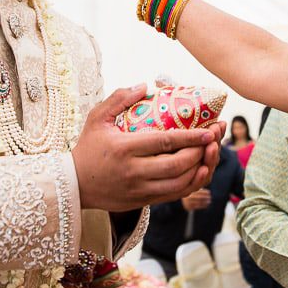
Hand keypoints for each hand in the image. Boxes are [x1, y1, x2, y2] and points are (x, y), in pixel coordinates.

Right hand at [72, 85, 224, 210]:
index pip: (164, 142)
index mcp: (124, 148)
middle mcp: (133, 171)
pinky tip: (201, 170)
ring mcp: (139, 189)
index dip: (191, 137)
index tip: (209, 130)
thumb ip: (119, 98)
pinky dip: (192, 184)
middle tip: (214, 139)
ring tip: (211, 154)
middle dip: (201, 152)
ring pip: (180, 184)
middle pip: (177, 165)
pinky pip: (174, 196)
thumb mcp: (97, 118)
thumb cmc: (88, 148)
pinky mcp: (142, 202)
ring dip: (201, 169)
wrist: (73, 185)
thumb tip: (145, 85)